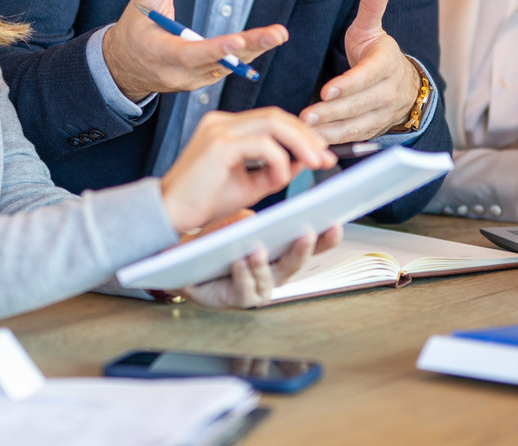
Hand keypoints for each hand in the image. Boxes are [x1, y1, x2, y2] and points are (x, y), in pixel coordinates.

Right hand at [102, 0, 288, 99]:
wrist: (123, 65)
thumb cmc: (134, 26)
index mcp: (159, 52)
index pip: (189, 53)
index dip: (215, 48)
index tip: (238, 40)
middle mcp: (177, 73)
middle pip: (217, 62)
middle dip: (248, 48)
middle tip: (275, 34)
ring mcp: (190, 81)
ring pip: (226, 68)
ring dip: (253, 51)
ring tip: (277, 35)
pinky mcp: (199, 82)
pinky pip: (224, 70)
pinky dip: (244, 56)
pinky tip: (263, 42)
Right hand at [160, 108, 333, 231]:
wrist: (170, 213)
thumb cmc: (204, 201)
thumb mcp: (250, 184)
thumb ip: (276, 169)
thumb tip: (305, 160)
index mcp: (227, 127)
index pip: (272, 120)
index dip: (300, 133)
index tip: (322, 152)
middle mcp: (222, 121)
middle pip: (276, 117)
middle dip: (306, 136)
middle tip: (326, 157)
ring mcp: (218, 129)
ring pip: (272, 124)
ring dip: (300, 144)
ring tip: (315, 163)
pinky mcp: (218, 144)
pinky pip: (261, 144)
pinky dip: (278, 160)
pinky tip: (281, 177)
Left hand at [179, 224, 343, 308]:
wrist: (183, 260)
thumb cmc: (213, 243)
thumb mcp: (230, 224)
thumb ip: (245, 221)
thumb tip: (256, 219)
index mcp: (279, 253)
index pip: (309, 246)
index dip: (325, 239)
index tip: (335, 223)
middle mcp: (273, 273)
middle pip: (294, 265)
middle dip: (302, 249)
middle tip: (306, 233)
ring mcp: (258, 288)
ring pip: (269, 280)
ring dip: (264, 265)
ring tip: (258, 249)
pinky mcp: (238, 299)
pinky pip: (245, 291)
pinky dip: (243, 275)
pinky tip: (239, 261)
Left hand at [301, 0, 419, 142]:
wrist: (402, 84)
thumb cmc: (377, 53)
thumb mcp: (372, 29)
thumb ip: (373, 5)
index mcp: (387, 64)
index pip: (367, 76)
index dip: (349, 85)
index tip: (327, 91)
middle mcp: (390, 91)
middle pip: (361, 104)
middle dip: (333, 113)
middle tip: (306, 117)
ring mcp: (384, 113)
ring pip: (358, 125)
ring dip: (332, 131)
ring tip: (307, 133)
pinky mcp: (375, 129)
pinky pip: (356, 138)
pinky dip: (337, 142)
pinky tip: (316, 143)